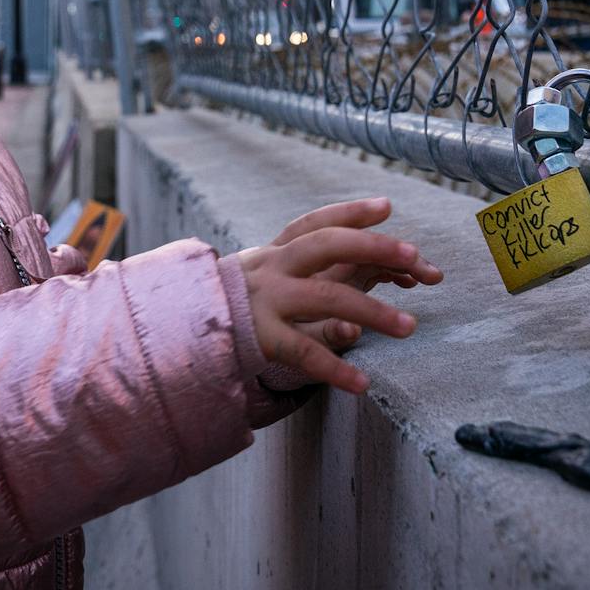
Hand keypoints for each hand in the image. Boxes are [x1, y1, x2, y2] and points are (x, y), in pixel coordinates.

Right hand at [235, 198, 441, 394]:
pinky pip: (304, 352)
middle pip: (327, 245)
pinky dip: (335, 369)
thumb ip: (301, 276)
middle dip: (373, 247)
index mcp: (272, 254)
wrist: (174, 332)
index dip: (350, 212)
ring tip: (409, 327)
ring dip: (372, 311)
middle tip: (415, 256)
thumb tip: (362, 273)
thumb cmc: (229, 309)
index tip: (387, 205)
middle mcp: (270, 269)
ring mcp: (265, 301)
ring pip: (326, 297)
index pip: (314, 223)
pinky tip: (363, 383)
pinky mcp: (259, 337)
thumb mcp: (259, 281)